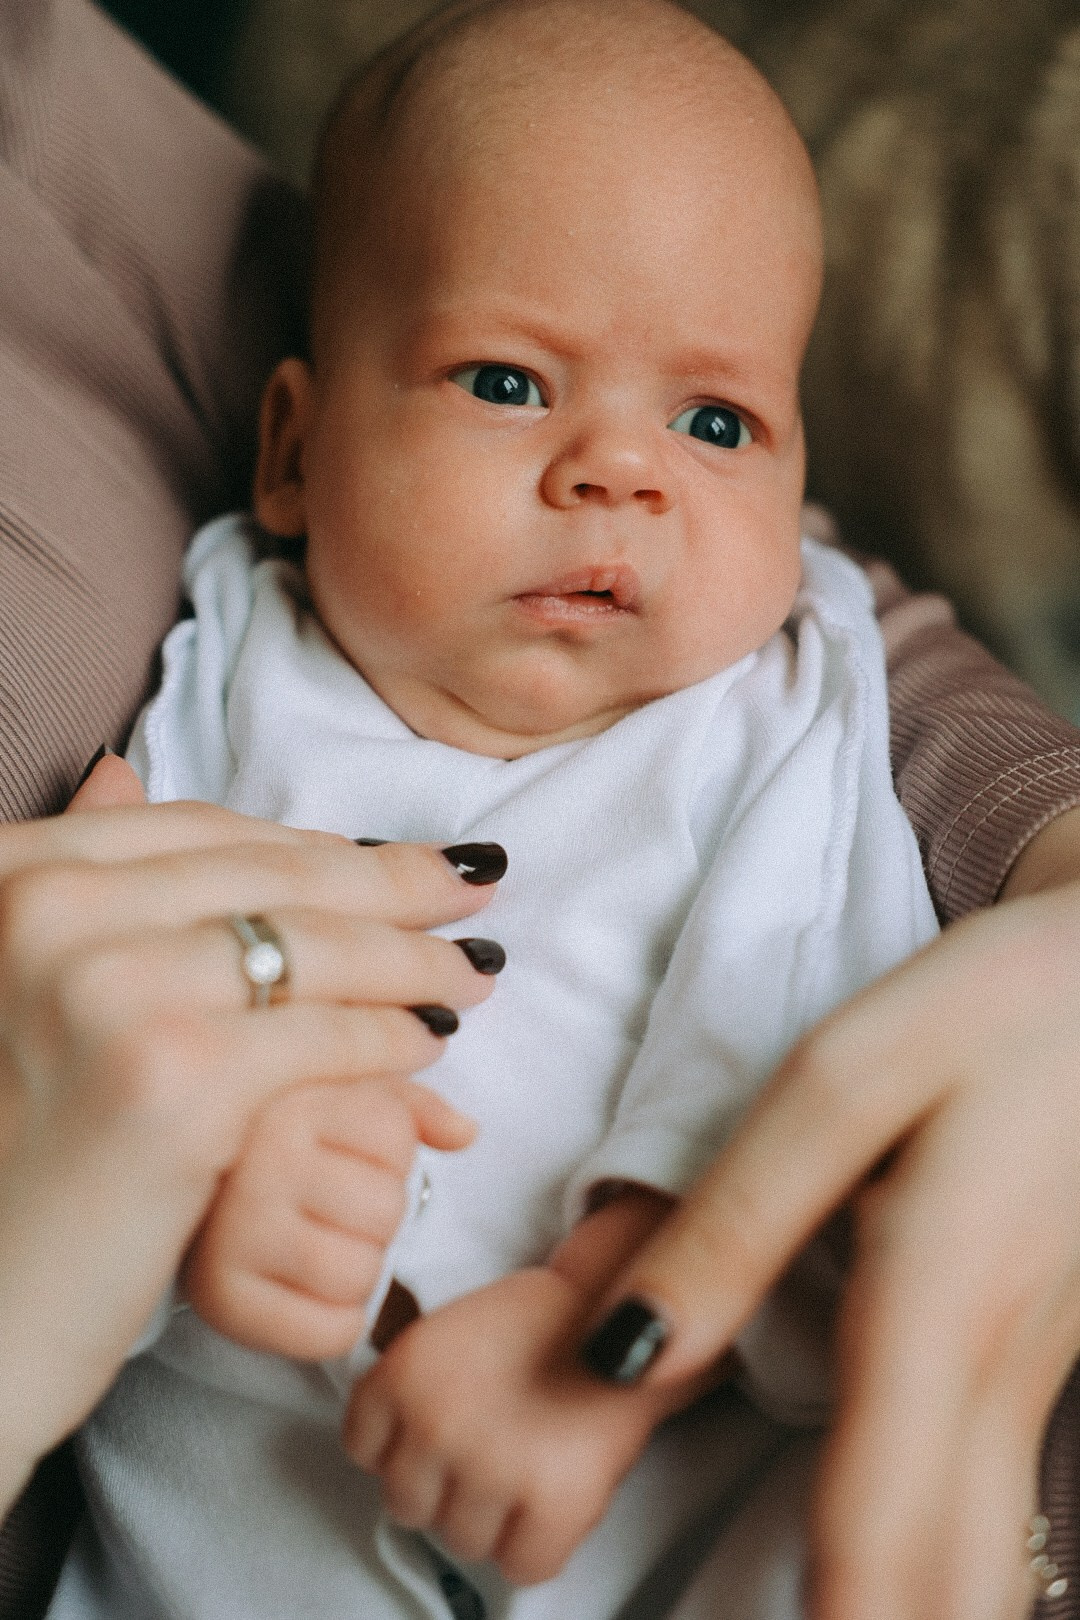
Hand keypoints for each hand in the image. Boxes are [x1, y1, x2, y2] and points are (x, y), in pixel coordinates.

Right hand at [0, 753, 502, 1510]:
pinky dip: (392, 1035)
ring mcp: (109, 988)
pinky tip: (431, 1039)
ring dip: (412, 957)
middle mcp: (49, 908)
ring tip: (470, 967)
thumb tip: (122, 767)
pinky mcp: (174, 1076)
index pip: (202, 831)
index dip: (313, 845)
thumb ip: (81, 881)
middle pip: (269, 875)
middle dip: (389, 881)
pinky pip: (324, 1034)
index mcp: (13, 872)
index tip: (388, 859)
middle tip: (469, 884)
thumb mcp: (21, 982)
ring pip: (312, 949)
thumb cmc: (12, 1153)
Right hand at [184, 1074, 473, 1359]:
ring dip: (357, 1267)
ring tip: (316, 1243)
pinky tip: (305, 1288)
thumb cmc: (282, 1147)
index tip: (342, 1155)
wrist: (191, 1205)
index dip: (387, 1155)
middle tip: (328, 1208)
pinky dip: (335, 1321)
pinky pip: (331, 1331)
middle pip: (386, 1209)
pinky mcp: (222, 1302)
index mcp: (288, 1101)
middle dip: (374, 1214)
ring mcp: (234, 1234)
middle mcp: (255, 1162)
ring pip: (362, 1272)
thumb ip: (411, 1105)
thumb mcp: (342, 1101)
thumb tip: (466, 1133)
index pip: (395, 1139)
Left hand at [344, 1269, 664, 1584]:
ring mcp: (493, 1465)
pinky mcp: (554, 1501)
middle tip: (485, 1451)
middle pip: (406, 1504)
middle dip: (443, 1485)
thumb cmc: (539, 1321)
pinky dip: (535, 1545)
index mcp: (403, 1372)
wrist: (624, 1306)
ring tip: (521, 1466)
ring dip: (488, 1517)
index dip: (404, 1446)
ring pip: (459, 1540)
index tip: (434, 1434)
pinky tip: (548, 1500)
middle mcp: (437, 1422)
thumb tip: (388, 1458)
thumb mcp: (444, 1331)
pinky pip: (521, 1565)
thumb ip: (406, 1392)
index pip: (363, 1450)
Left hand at [579, 809, 1079, 1619]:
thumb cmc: (987, 1015)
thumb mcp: (842, 1084)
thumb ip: (733, 1228)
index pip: (873, 1534)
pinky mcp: (1041, 1356)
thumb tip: (620, 1355)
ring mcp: (1039, 1375)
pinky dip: (941, 1571)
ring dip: (909, 1612)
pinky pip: (997, 1504)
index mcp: (940, 1308)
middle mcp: (1002, 1375)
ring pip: (987, 1561)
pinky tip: (894, 1580)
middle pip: (949, 1588)